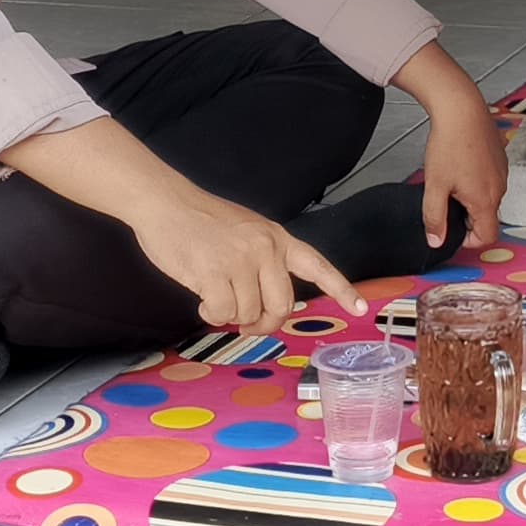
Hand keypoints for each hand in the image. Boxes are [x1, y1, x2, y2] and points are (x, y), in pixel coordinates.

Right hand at [132, 190, 358, 330]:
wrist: (165, 202)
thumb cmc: (201, 221)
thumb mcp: (246, 231)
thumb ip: (263, 260)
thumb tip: (270, 305)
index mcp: (277, 237)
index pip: (317, 266)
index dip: (340, 289)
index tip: (359, 307)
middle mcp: (266, 248)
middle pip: (282, 306)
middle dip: (264, 323)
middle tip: (247, 323)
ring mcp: (241, 259)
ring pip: (249, 313)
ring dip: (230, 315)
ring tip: (213, 295)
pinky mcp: (214, 271)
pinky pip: (223, 313)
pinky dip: (211, 314)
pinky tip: (201, 298)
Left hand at [416, 93, 508, 253]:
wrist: (462, 108)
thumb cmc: (450, 143)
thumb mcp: (435, 185)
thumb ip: (434, 217)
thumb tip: (436, 241)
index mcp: (486, 199)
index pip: (487, 236)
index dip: (468, 240)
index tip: (451, 229)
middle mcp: (500, 187)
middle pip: (487, 216)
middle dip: (466, 215)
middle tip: (445, 199)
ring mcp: (502, 171)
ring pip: (489, 197)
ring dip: (471, 197)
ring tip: (451, 178)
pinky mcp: (500, 157)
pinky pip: (491, 179)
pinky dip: (476, 180)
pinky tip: (460, 164)